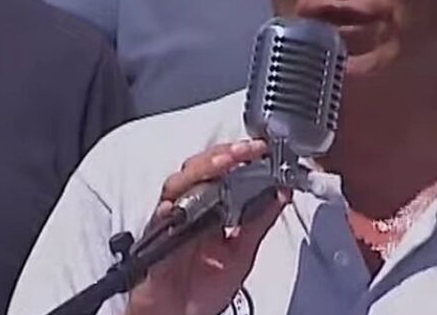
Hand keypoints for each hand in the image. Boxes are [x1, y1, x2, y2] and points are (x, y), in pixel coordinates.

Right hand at [125, 140, 287, 314]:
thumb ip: (259, 221)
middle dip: (224, 155)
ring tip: (225, 162)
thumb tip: (281, 192)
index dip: (241, 156)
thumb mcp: (242, 252)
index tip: (263, 148)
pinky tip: (182, 202)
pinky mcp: (155, 240)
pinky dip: (169, 209)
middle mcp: (189, 208)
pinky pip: (159, 219)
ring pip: (178, 183)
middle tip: (248, 149)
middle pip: (200, 168)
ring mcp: (170, 221)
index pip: (223, 170)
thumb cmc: (204, 289)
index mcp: (210, 207)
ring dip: (202, 170)